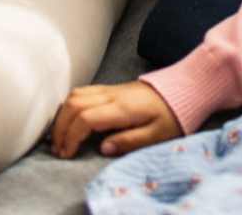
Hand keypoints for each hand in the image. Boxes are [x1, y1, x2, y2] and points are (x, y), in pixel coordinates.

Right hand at [49, 80, 181, 158]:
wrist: (183, 89)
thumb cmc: (171, 114)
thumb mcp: (157, 134)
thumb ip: (129, 141)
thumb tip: (103, 148)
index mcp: (122, 108)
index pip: (85, 118)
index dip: (71, 137)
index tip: (68, 154)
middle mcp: (112, 95)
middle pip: (74, 104)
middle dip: (60, 127)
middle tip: (58, 149)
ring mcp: (110, 89)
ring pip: (76, 94)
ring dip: (62, 115)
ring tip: (60, 137)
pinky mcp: (111, 88)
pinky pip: (83, 91)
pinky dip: (70, 105)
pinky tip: (70, 120)